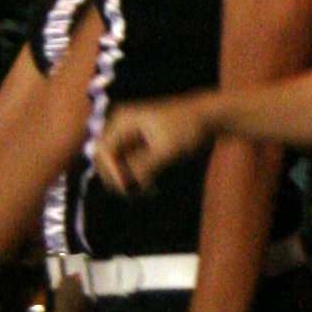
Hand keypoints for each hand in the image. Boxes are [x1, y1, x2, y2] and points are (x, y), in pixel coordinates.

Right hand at [96, 97, 211, 194]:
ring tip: (148, 192)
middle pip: (105, 159)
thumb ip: (145, 166)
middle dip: (117, 179)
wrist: (208, 116)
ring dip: (127, 181)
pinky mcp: (138, 143)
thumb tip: (126, 183)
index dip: (111, 173)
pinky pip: (128, 164)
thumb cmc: (188, 128)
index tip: (128, 189)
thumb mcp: (167, 150)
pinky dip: (136, 177)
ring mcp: (128, 134)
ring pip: (116, 164)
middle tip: (136, 195)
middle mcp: (121, 126)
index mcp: (123, 121)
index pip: (103, 152)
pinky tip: (151, 188)